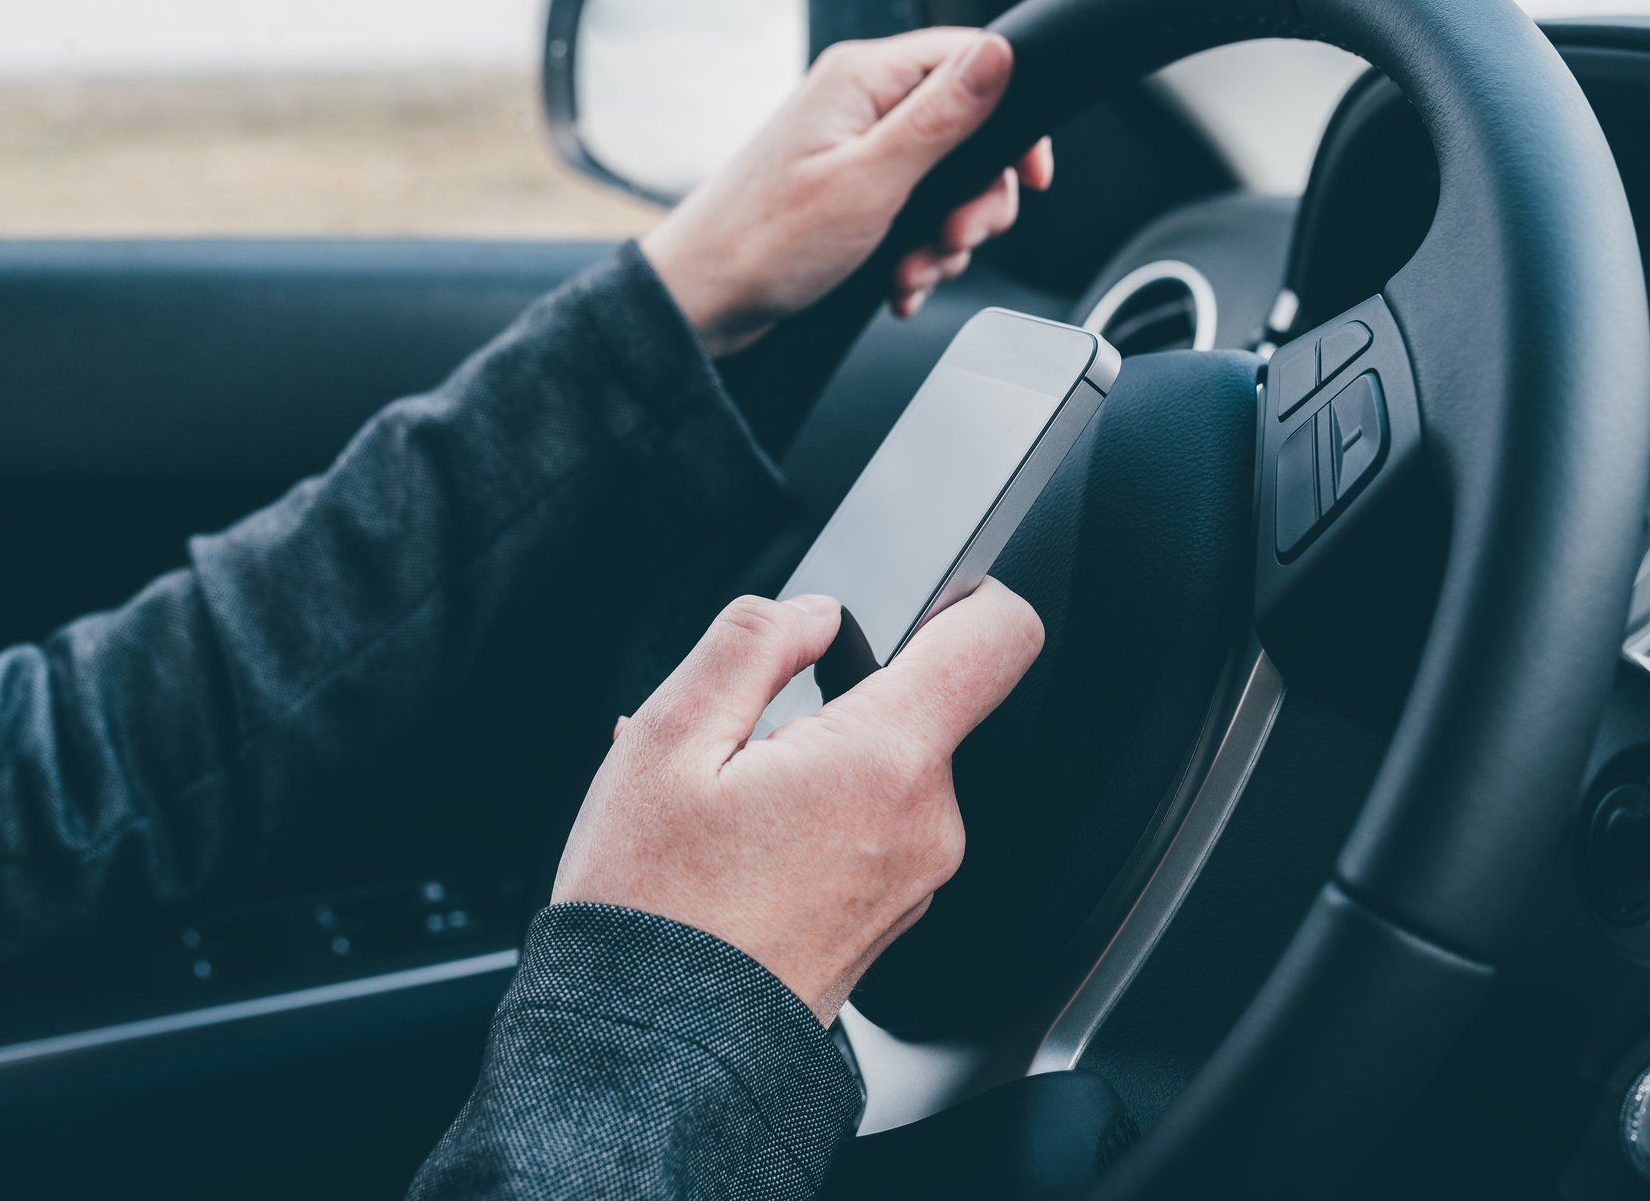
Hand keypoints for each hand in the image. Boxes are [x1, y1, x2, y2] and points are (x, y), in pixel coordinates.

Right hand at [550, 581, 1043, 1022]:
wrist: (654, 1054)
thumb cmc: (653, 911)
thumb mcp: (666, 740)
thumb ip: (752, 643)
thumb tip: (813, 614)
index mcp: (884, 762)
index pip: (996, 638)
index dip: (968, 596)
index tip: (924, 599)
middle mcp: (926, 823)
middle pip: (916, 707)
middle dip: (832, 704)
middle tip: (739, 750)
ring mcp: (915, 877)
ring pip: (882, 769)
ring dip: (811, 764)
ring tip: (722, 809)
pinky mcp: (891, 915)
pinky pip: (867, 827)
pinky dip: (810, 817)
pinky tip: (735, 847)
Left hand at [639, 28, 1055, 356]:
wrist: (702, 301)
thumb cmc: (765, 241)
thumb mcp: (871, 179)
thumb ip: (941, 117)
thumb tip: (1000, 53)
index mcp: (864, 78)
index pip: (971, 59)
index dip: (1013, 118)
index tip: (1029, 175)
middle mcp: (858, 102)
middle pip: (967, 130)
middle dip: (976, 198)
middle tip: (955, 238)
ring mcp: (851, 147)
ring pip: (944, 181)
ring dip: (944, 237)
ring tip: (914, 269)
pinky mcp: (846, 190)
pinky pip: (911, 212)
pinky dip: (916, 253)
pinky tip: (898, 282)